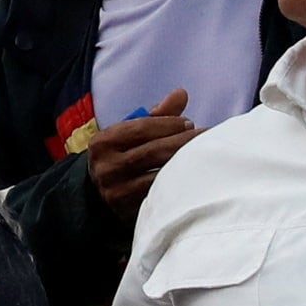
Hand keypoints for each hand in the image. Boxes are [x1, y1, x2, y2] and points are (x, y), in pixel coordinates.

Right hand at [79, 97, 198, 208]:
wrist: (99, 194)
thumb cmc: (121, 156)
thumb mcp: (129, 133)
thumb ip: (155, 115)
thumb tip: (181, 93)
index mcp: (103, 142)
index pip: (142, 128)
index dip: (169, 124)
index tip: (190, 123)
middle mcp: (107, 168)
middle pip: (154, 151)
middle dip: (184, 141)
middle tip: (206, 136)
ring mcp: (118, 193)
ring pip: (160, 175)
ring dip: (186, 163)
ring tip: (205, 154)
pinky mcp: (131, 212)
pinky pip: (162, 196)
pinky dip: (180, 185)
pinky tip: (195, 177)